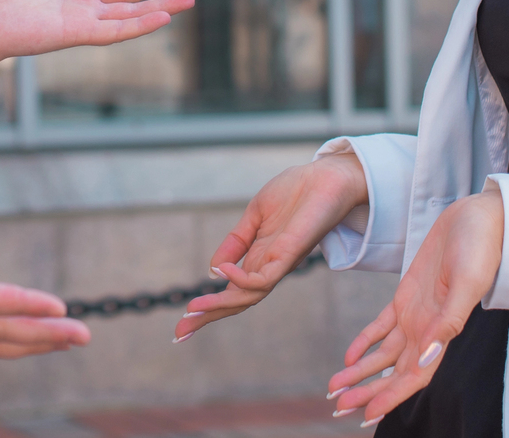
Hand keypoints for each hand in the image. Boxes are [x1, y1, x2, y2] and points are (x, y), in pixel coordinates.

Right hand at [172, 152, 367, 342]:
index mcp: (260, 258)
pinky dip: (242, 279)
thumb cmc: (297, 192)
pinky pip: (265, 278)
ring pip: (248, 296)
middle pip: (237, 301)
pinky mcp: (291, 253)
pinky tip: (223, 272)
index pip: (233, 290)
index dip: (209, 307)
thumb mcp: (255, 216)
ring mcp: (281, 262)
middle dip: (208, 317)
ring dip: (220, 305)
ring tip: (193, 310)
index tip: (183, 323)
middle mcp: (270, 266)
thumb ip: (236, 242)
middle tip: (180, 333)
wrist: (328, 176)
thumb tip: (213, 270)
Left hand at [325, 191, 504, 425]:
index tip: (367, 415)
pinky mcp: (407, 296)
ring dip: (361, 372)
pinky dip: (365, 342)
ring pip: (384, 354)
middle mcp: (427, 329)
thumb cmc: (481, 248)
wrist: (479, 219)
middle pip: (394, 372)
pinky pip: (382, 327)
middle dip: (367, 391)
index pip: (414, 376)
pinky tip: (349, 356)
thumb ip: (449, 321)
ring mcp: (416, 314)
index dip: (391, 397)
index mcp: (442, 332)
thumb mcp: (467, 282)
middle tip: (338, 408)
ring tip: (335, 389)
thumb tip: (428, 356)